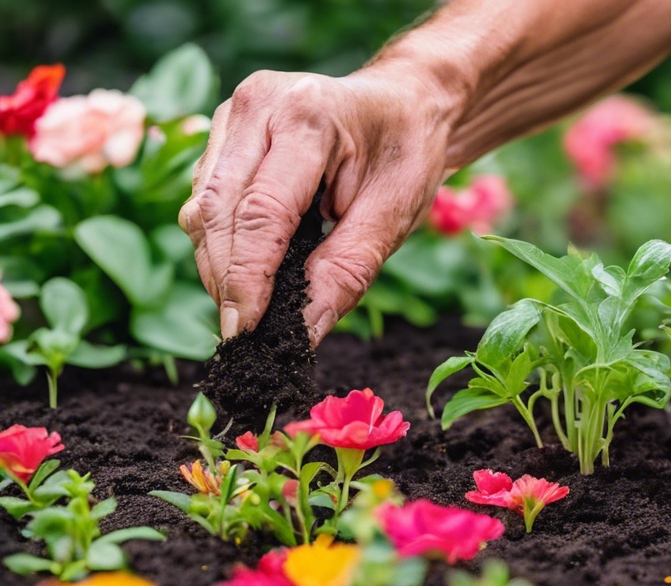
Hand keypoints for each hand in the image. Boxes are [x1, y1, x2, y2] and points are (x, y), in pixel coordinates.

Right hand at [179, 62, 459, 344]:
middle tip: (242, 335)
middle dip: (226, 280)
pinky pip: (205, 198)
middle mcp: (258, 106)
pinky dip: (222, 243)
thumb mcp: (394, 215)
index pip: (259, 213)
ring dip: (218, 265)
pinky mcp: (224, 131)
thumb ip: (346, 272)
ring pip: (201, 207)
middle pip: (217, 211)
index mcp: (307, 117)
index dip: (247, 279)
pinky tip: (248, 271)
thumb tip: (302, 334)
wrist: (406, 102)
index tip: (244, 332)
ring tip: (248, 309)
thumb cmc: (407, 154)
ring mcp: (234, 114)